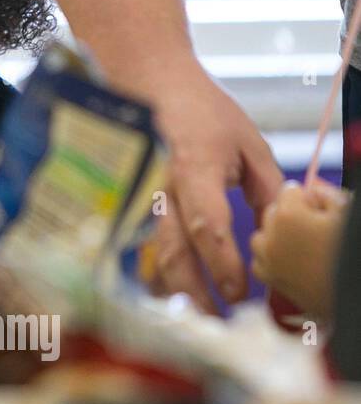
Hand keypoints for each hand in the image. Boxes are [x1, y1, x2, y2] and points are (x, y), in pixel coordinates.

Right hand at [147, 63, 282, 310]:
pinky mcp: (126, 200)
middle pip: (172, 252)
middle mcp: (159, 187)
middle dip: (195, 292)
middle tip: (216, 322)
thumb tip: (277, 231)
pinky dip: (154, 271)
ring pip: (150, 253)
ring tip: (193, 316)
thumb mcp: (246, 142)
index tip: (240, 290)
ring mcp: (136, 195)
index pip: (208, 227)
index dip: (223, 264)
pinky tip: (168, 290)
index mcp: (193, 169)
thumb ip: (267, 188)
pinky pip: (138, 244)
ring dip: (172, 288)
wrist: (146, 81)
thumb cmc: (198, 109)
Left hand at [251, 180, 351, 319]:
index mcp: (289, 215)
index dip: (306, 197)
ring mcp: (268, 260)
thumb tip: (312, 188)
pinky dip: (272, 257)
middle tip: (315, 226)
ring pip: (262, 236)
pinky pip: (261, 261)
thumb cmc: (353, 250)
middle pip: (272, 212)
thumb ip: (326, 194)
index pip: (289, 190)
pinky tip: (294, 260)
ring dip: (277, 235)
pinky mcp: (271, 280)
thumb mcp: (346, 213)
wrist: (354, 293)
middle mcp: (271, 236)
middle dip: (289, 214)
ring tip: (305, 244)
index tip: (319, 207)